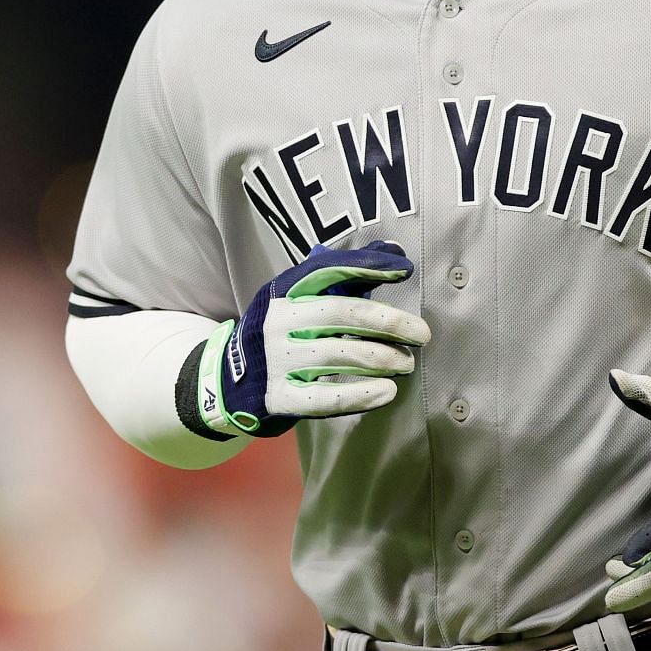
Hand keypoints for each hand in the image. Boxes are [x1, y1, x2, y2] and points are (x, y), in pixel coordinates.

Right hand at [193, 240, 430, 437]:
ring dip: (381, 358)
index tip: (404, 271)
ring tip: (407, 363)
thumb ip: (344, 278)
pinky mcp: (279, 397)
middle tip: (422, 334)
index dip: (367, 267)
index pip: (328, 269)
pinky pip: (323, 398)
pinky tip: (386, 392)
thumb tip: (394, 251)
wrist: (228, 381)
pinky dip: (359, 395)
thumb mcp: (299, 300)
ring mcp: (276, 360)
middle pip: (341, 313)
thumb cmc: (281, 333)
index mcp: (284, 290)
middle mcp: (278, 321)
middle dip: (388, 322)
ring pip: (338, 354)